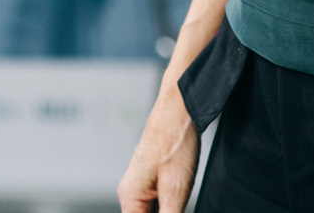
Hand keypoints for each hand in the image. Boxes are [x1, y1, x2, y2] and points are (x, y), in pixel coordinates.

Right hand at [118, 84, 200, 211]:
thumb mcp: (176, 192)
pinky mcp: (153, 182)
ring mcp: (141, 187)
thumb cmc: (174, 143)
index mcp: (129, 198)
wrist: (179, 111)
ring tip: (181, 197)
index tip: (174, 211)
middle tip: (180, 205)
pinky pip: (159, 206)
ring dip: (170, 212)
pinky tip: (183, 203)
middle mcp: (130, 194)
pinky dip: (172, 209)